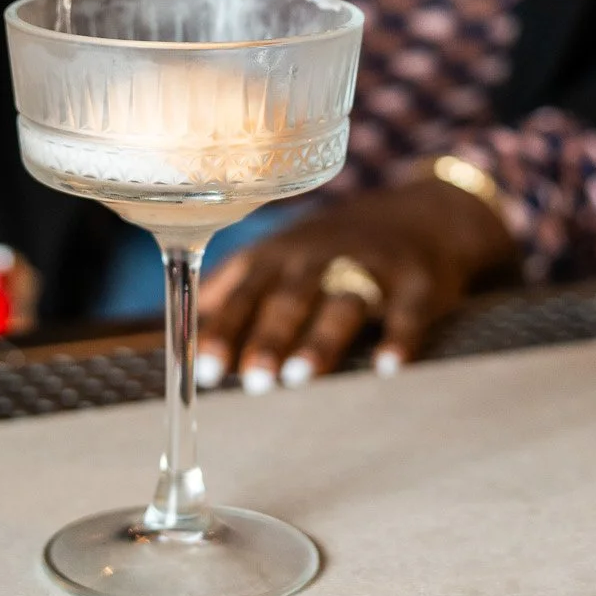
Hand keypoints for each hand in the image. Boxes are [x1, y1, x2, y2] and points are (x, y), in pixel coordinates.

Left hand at [196, 179, 519, 390]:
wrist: (418, 216)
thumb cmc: (330, 248)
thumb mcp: (278, 254)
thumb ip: (233, 287)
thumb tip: (176, 323)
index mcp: (280, 254)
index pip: (244, 291)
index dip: (225, 329)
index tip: (205, 368)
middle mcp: (321, 256)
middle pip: (290, 296)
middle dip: (268, 337)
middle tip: (251, 380)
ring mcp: (371, 265)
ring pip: (343, 302)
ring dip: (320, 339)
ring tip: (298, 377)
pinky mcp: (417, 281)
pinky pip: (408, 310)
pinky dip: (400, 338)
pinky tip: (387, 368)